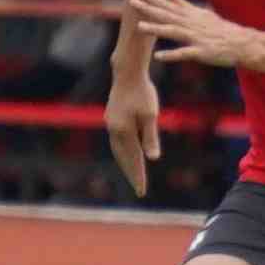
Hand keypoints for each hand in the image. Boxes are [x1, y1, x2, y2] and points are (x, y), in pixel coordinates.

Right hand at [104, 75, 160, 197]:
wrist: (127, 72)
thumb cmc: (143, 92)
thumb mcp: (150, 115)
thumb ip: (150, 137)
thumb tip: (153, 158)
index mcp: (123, 132)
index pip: (133, 159)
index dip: (138, 176)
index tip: (142, 191)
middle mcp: (114, 130)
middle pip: (122, 158)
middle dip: (131, 173)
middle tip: (138, 188)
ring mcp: (111, 123)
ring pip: (117, 149)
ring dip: (125, 163)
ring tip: (132, 173)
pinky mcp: (112, 117)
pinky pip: (116, 140)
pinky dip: (122, 151)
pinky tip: (127, 152)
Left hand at [129, 0, 252, 67]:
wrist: (242, 43)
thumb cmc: (220, 29)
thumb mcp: (200, 12)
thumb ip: (181, 2)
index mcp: (190, 15)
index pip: (168, 5)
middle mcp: (191, 24)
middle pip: (167, 15)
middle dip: (150, 9)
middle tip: (132, 2)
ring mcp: (196, 37)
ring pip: (174, 32)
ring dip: (157, 29)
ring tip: (140, 27)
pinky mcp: (202, 52)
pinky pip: (184, 53)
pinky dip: (172, 54)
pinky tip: (158, 56)